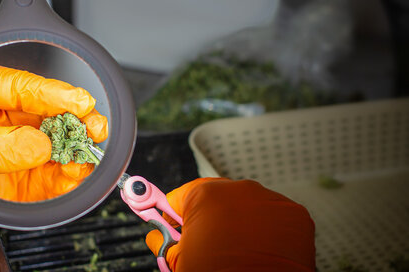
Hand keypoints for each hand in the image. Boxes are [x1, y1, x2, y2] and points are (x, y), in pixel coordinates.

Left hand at [0, 63, 107, 264]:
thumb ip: (2, 147)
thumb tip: (42, 146)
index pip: (25, 87)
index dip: (56, 93)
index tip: (80, 101)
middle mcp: (5, 114)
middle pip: (50, 111)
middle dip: (76, 119)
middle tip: (94, 126)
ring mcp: (18, 143)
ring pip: (58, 141)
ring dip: (76, 149)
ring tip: (88, 154)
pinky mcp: (25, 171)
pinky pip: (53, 172)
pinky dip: (67, 176)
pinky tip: (74, 176)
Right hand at [146, 178, 314, 271]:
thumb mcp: (178, 261)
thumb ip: (161, 239)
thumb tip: (156, 233)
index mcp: (204, 194)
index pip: (177, 197)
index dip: (173, 217)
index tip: (173, 226)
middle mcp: (238, 189)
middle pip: (212, 199)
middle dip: (207, 220)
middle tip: (206, 248)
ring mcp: (268, 199)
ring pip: (243, 206)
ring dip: (237, 223)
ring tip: (236, 252)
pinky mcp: (294, 213)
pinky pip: (271, 216)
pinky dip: (264, 230)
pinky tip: (258, 250)